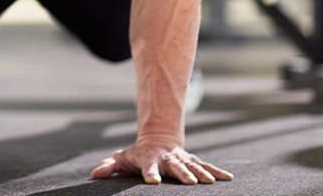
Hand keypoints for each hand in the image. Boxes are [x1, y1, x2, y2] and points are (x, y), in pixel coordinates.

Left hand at [91, 143, 232, 184]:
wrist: (156, 141)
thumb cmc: (135, 155)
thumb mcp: (120, 159)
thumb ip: (109, 167)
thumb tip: (94, 175)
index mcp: (148, 160)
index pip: (148, 167)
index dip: (149, 174)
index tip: (153, 181)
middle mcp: (166, 159)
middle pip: (174, 167)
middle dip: (182, 174)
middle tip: (190, 183)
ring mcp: (180, 159)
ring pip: (192, 165)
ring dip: (201, 173)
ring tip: (209, 182)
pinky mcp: (192, 161)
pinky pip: (205, 166)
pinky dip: (216, 171)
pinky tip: (228, 178)